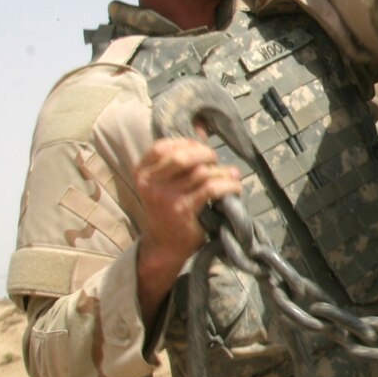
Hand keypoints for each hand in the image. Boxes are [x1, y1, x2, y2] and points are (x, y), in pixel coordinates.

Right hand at [133, 137, 240, 326]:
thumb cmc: (169, 209)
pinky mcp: (182, 210)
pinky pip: (211, 189)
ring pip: (201, 173)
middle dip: (205, 154)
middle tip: (216, 161)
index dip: (186, 143)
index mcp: (142, 173)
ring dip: (223, 172)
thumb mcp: (165, 183)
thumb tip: (202, 130)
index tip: (201, 148)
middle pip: (183, 156)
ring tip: (233, 175)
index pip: (163, 147)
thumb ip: (178, 160)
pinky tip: (235, 188)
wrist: (165, 246)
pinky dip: (228, 185)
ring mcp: (165, 197)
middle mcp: (150, 183)